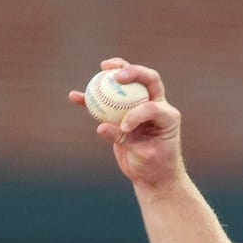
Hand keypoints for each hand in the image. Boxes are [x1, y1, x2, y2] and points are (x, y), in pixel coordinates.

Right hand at [68, 58, 184, 187]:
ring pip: (130, 84)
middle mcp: (157, 106)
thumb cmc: (155, 166)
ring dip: (116, 71)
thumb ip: (123, 139)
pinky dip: (92, 98)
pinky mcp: (124, 112)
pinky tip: (75, 96)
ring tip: (103, 67)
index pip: (152, 106)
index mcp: (167, 116)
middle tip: (117, 75)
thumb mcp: (143, 155)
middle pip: (149, 80)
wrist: (153, 175)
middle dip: (134, 72)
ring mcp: (141, 106)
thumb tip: (100, 127)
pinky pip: (107, 101)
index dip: (137, 113)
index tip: (125, 127)